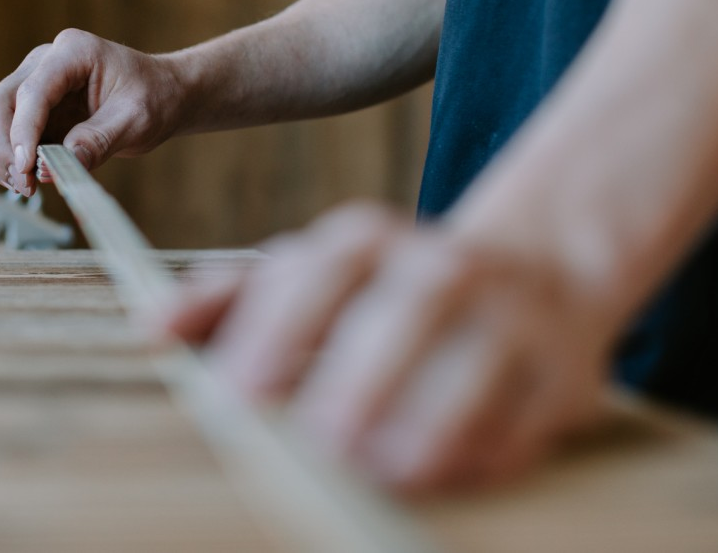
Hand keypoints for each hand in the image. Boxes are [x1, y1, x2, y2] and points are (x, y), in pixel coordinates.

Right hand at [0, 29, 187, 194]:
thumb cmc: (155, 97)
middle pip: (0, 102)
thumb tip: (53, 168)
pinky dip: (6, 157)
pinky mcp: (31, 108)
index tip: (25, 167)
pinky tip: (25, 178)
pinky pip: (2, 131)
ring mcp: (33, 83)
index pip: (32, 91)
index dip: (23, 131)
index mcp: (73, 51)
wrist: (164, 95)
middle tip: (23, 183)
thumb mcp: (136, 120)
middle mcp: (45, 61)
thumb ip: (97, 141)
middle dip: (4, 146)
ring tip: (24, 185)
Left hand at [154, 202, 614, 492]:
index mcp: (370, 241)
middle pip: (402, 314)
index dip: (278, 328)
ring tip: (382, 468)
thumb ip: (229, 300)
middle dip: (359, 378)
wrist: (537, 270)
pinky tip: (447, 476)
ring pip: (474, 365)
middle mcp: (443, 265)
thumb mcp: (310, 278)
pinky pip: (526, 419)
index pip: (319, 272)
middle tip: (319, 441)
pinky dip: (487, 452)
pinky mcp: (564, 371)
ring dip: (427, 422)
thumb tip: (153, 330)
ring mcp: (512, 314)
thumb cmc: (388, 289)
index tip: (237, 391)